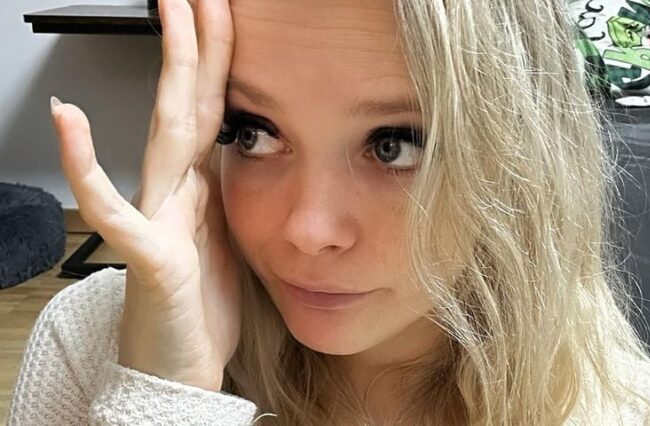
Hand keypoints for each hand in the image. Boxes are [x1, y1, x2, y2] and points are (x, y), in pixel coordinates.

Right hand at [50, 0, 238, 391]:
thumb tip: (237, 143)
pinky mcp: (146, 255)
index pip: (216, 106)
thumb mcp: (226, 229)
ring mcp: (158, 216)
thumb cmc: (200, 301)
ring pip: (164, 134)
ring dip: (169, 73)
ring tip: (167, 15)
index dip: (225, 56)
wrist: (182, 364)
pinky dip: (87, 166)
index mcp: (201, 185)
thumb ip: (223, 183)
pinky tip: (69, 120)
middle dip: (200, 41)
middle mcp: (176, 190)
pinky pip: (111, 208)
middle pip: (193, 102)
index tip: (232, 9)